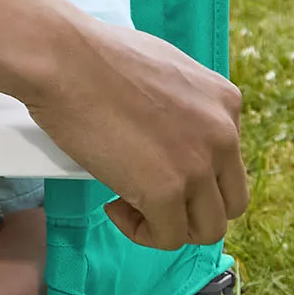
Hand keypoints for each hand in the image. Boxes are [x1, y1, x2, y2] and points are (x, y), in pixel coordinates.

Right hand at [0, 0, 246, 247]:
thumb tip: (170, 132)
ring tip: (130, 203)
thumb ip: (182, 105)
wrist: (63, 58)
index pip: (230, 162)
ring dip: (170, 225)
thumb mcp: (163, 69)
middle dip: (191, 208)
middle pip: (230, 202)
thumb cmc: (94, 56)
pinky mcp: (166, 192)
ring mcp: (198, 166)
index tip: (156, 167)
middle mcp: (223, 134)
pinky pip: (167, 238)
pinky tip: (112, 204)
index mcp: (225, 102)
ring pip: (207, 228)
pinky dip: (139, 231)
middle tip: (151, 197)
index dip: (194, 175)